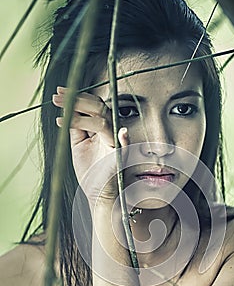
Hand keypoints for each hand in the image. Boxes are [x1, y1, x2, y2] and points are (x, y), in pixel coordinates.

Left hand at [52, 86, 128, 203]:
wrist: (97, 193)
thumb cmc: (90, 171)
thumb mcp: (78, 145)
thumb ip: (76, 127)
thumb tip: (67, 109)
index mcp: (102, 128)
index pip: (92, 105)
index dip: (76, 97)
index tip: (58, 93)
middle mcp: (110, 131)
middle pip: (98, 108)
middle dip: (77, 100)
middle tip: (57, 98)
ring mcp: (116, 142)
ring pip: (103, 122)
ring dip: (82, 116)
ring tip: (63, 116)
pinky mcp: (120, 157)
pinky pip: (125, 146)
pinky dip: (125, 139)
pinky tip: (122, 133)